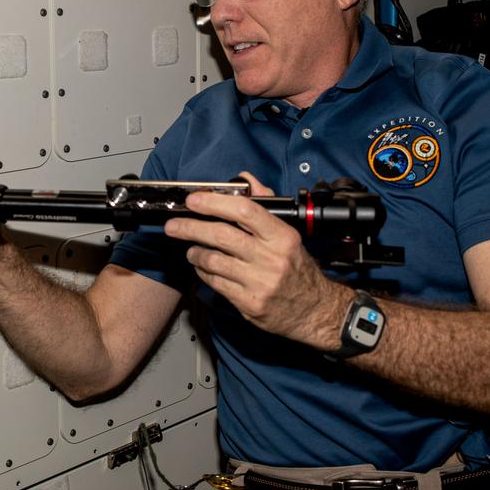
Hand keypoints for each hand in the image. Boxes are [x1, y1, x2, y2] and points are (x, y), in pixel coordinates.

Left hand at [162, 171, 341, 348]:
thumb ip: (265, 205)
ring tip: (191, 248)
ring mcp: (259, 282)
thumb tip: (245, 179)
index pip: (245, 211)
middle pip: (222, 236)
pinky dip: (203, 273)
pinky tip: (202, 267)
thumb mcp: (288, 234)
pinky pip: (215, 283)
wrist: (315, 310)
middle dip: (190, 227)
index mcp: (282, 236)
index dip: (214, 203)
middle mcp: (271, 258)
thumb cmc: (297, 268)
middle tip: (173, 225)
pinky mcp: (249, 303)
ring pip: (213, 261)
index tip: (194, 200)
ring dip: (195, 252)